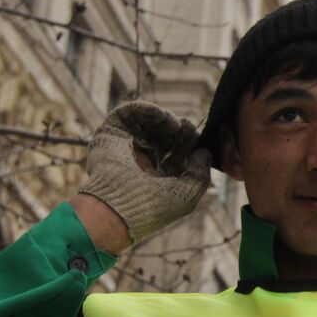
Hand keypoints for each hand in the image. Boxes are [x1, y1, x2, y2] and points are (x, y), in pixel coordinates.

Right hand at [76, 101, 210, 246]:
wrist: (117, 207)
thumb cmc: (153, 206)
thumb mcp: (188, 194)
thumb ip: (201, 173)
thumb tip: (205, 151)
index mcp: (159, 178)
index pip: (177, 153)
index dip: (190, 143)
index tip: (198, 139)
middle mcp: (142, 161)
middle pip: (164, 135)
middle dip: (179, 130)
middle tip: (186, 127)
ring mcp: (126, 146)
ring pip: (149, 123)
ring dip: (165, 118)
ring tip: (174, 124)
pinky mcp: (111, 133)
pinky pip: (129, 114)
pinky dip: (146, 109)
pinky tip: (160, 116)